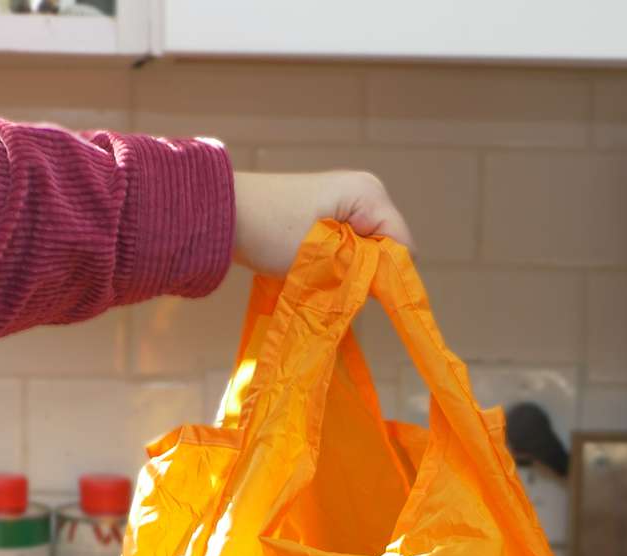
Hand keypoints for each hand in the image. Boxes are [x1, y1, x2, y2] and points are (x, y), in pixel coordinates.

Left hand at [232, 170, 415, 276]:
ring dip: (349, 270)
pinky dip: (337, 261)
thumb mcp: (324, 257)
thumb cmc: (272, 231)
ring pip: (367, 250)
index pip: (403, 247)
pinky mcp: (329, 212)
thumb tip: (383, 290)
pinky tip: (314, 266)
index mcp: (370, 195)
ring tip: (319, 274)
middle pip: (386, 248)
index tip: (358, 293)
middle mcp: (366, 191)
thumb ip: (363, 273)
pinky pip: (349, 245)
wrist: (223, 214)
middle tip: (334, 282)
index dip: (387, 277)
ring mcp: (347, 200)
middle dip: (367, 272)